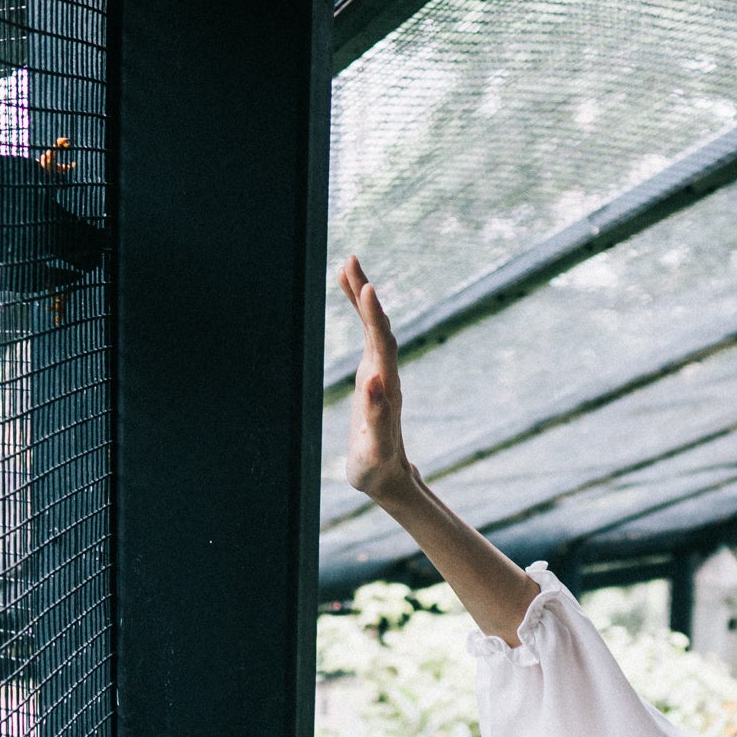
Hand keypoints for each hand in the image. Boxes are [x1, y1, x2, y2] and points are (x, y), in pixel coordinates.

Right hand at [339, 255, 413, 502]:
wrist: (388, 476)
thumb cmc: (377, 469)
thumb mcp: (375, 451)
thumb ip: (379, 419)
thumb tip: (374, 381)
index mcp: (387, 390)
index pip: (383, 346)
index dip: (375, 317)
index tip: (368, 289)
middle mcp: (387, 375)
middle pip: (379, 326)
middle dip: (365, 293)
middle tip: (351, 260)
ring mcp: (380, 372)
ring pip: (373, 325)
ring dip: (361, 294)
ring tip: (347, 264)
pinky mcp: (372, 373)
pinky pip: (366, 333)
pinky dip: (358, 310)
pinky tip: (349, 290)